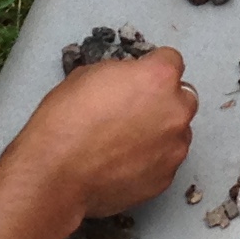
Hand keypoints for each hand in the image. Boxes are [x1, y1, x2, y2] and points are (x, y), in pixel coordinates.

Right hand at [14, 46, 197, 221]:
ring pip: (177, 133)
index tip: (141, 77)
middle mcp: (175, 111)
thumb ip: (121, 75)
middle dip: (163, 101)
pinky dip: (151, 160)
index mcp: (158, 77)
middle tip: (133, 111)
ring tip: (125, 142)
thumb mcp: (88, 75)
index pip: (171, 60)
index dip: (152, 67)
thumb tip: (128, 81)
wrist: (56, 172)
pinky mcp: (166, 177)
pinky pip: (165, 162)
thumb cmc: (65, 121)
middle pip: (182, 98)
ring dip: (160, 132)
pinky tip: (123, 163)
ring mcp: (174, 147)